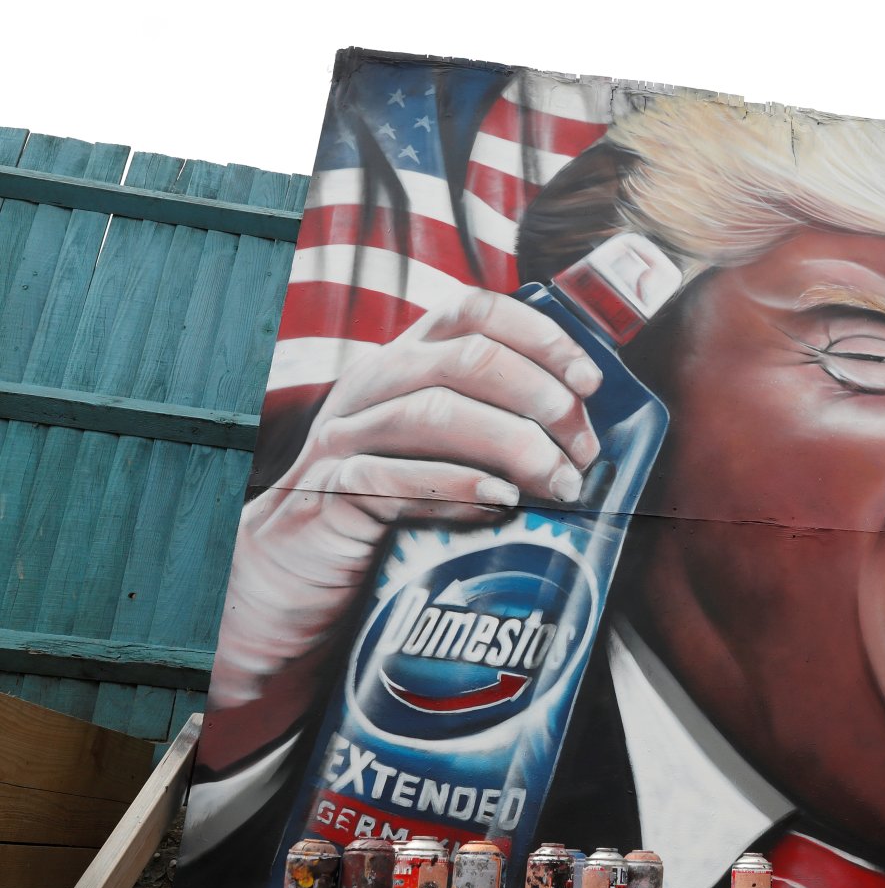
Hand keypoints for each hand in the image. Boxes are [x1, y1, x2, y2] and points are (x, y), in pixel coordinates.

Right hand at [201, 291, 602, 765]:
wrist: (291, 576)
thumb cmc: (386, 514)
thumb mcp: (439, 454)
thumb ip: (492, 430)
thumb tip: (582, 437)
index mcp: (404, 361)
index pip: (474, 311)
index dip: (540, 336)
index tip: (590, 382)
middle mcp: (372, 385)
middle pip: (467, 358)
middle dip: (540, 399)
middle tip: (582, 452)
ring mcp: (346, 435)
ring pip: (435, 412)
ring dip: (513, 445)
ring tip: (560, 485)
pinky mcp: (329, 493)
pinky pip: (396, 479)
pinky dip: (457, 489)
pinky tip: (501, 505)